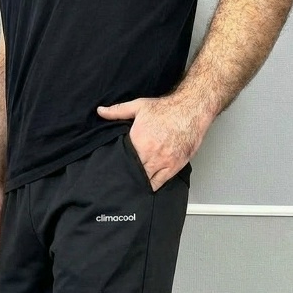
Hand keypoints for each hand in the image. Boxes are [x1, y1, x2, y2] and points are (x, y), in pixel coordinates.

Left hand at [97, 93, 213, 191]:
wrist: (191, 109)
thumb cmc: (167, 108)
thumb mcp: (139, 106)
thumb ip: (117, 111)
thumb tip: (100, 111)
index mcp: (138, 141)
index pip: (122, 161)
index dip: (116, 167)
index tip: (111, 171)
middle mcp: (149, 154)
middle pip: (132, 173)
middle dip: (126, 176)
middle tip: (119, 181)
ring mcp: (162, 162)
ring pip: (145, 181)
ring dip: (138, 183)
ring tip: (131, 186)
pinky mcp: (173, 167)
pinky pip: (159, 183)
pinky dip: (151, 187)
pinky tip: (146, 187)